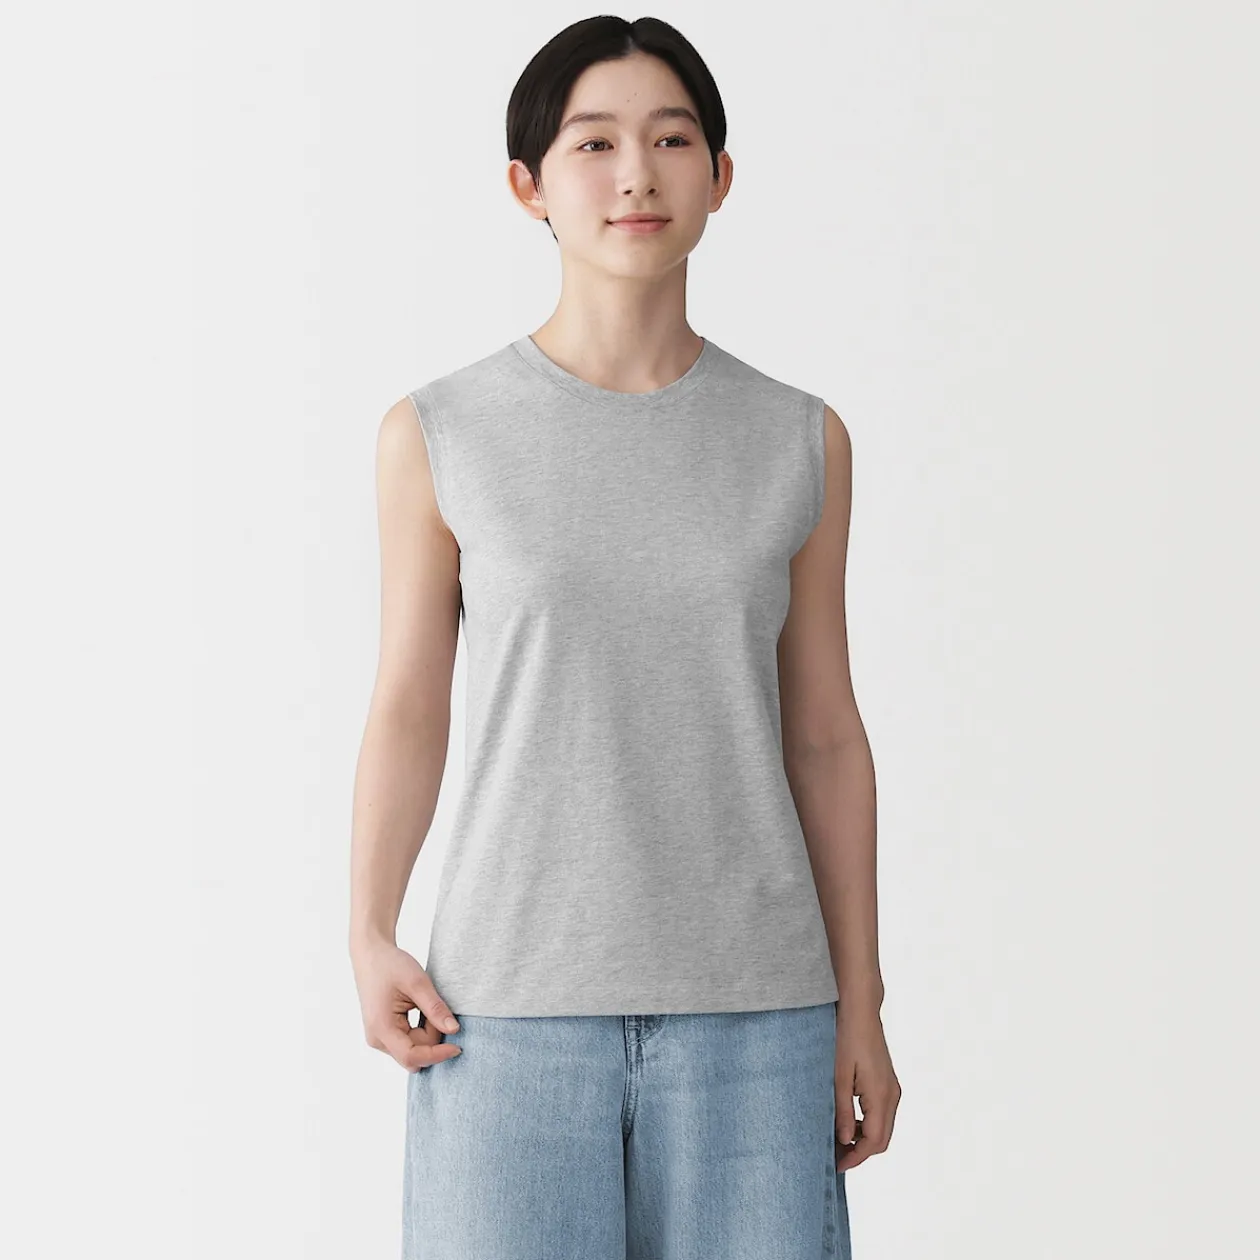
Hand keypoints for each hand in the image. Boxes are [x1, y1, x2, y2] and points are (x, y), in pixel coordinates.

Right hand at [350, 936, 462, 1071]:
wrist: (371, 954)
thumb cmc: (390, 964)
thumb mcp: (417, 982)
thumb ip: (435, 1008)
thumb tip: (454, 1030)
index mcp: (381, 1028)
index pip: (412, 1056)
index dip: (436, 1055)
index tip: (457, 1047)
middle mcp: (377, 1038)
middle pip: (414, 1055)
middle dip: (432, 1037)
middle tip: (436, 1008)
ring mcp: (379, 1037)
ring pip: (413, 1050)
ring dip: (427, 1033)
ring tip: (425, 1005)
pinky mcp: (383, 1033)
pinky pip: (408, 1042)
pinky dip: (420, 1030)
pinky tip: (421, 1010)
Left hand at [834, 1004, 900, 1171]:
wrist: (860, 1009)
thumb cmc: (846, 1037)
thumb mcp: (838, 1076)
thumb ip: (842, 1111)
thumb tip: (844, 1140)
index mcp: (881, 1096)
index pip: (873, 1141)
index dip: (855, 1157)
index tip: (836, 1165)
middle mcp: (892, 1095)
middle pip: (881, 1139)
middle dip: (859, 1151)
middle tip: (834, 1156)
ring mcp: (892, 1088)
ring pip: (882, 1127)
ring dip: (863, 1137)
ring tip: (836, 1138)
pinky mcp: (887, 1082)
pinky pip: (881, 1113)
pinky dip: (866, 1123)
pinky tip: (846, 1119)